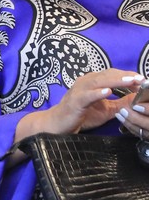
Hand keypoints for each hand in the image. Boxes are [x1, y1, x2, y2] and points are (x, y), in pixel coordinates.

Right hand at [28, 70, 144, 135]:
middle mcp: (85, 82)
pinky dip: (97, 93)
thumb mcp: (107, 109)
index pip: (112, 74)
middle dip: (125, 76)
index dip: (127, 76)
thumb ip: (121, 103)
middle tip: (141, 78)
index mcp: (92, 82)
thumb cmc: (81, 115)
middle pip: (107, 75)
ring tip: (130, 81)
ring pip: (98, 82)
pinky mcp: (74, 102)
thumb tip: (139, 98)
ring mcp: (79, 91)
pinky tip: (108, 92)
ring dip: (115, 81)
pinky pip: (87, 96)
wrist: (58, 124)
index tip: (143, 80)